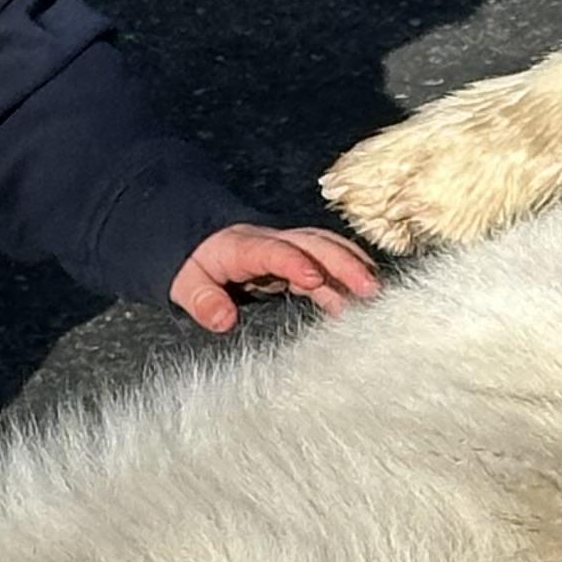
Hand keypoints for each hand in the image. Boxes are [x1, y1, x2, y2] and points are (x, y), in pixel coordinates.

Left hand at [170, 225, 381, 334]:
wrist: (198, 241)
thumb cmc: (194, 263)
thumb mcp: (184, 282)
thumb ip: (202, 300)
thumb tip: (223, 320)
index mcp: (243, 245)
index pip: (273, 250)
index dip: (294, 262)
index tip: (314, 280)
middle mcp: (272, 242)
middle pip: (314, 244)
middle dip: (343, 263)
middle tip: (370, 288)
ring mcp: (287, 250)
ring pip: (327, 251)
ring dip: (353, 269)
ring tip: (377, 295)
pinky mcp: (296, 262)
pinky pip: (326, 268)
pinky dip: (345, 283)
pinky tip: (360, 305)